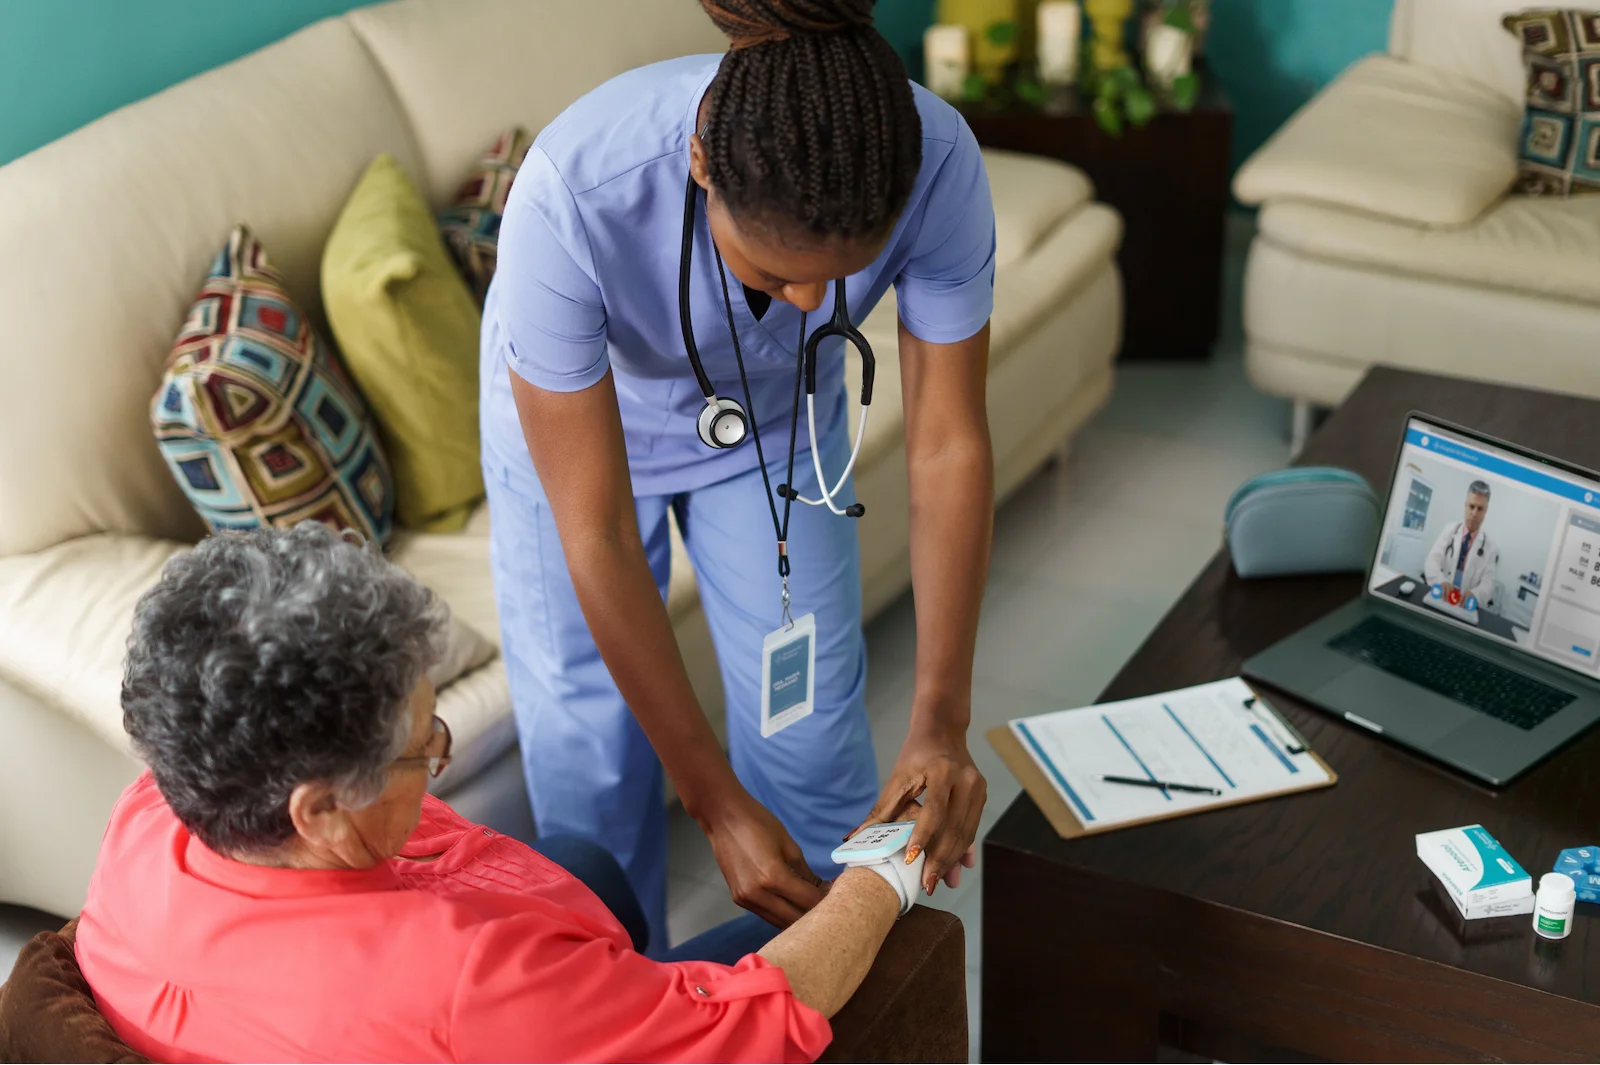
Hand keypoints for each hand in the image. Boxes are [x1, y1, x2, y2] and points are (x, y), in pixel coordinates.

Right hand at [703, 790, 826, 926]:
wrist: (722, 817)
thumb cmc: (758, 823)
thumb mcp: (788, 844)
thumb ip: (806, 872)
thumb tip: (822, 889)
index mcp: (773, 878)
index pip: (808, 902)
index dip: (828, 903)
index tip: (841, 898)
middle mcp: (759, 896)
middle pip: (794, 919)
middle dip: (815, 916)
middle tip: (831, 907)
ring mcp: (747, 901)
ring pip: (779, 922)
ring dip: (798, 919)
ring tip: (813, 908)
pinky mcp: (739, 900)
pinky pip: (767, 914)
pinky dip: (782, 914)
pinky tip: (793, 906)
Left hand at [853, 728, 985, 894]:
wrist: (942, 731)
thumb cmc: (915, 755)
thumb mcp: (897, 780)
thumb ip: (881, 812)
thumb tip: (854, 840)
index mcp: (943, 772)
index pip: (934, 811)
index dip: (923, 838)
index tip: (911, 861)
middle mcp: (966, 780)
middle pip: (953, 827)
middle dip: (940, 859)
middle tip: (927, 884)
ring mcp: (978, 788)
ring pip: (965, 832)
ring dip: (952, 859)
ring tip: (940, 882)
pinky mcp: (982, 796)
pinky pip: (972, 828)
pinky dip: (962, 849)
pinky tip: (957, 868)